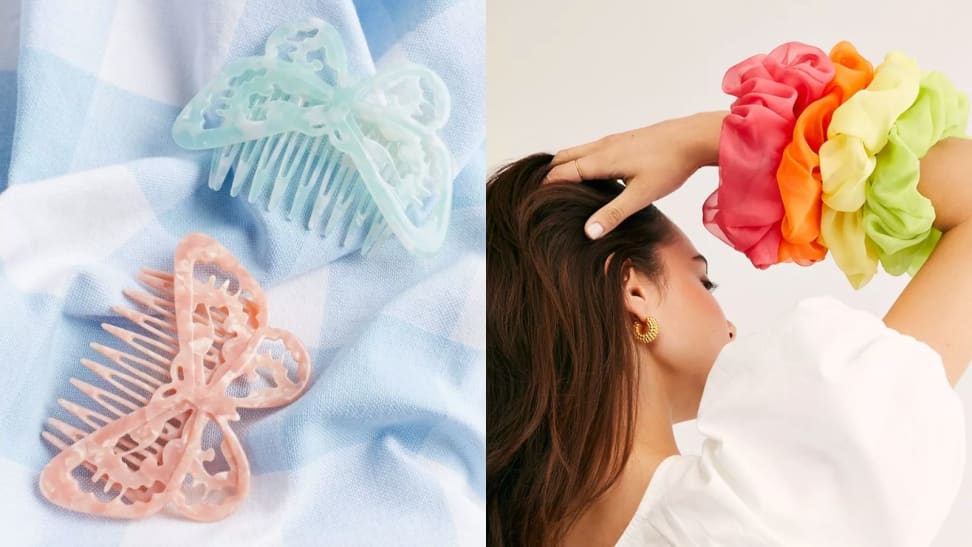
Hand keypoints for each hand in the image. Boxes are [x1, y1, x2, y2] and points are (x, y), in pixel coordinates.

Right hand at [544, 111, 725, 238]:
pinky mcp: (623, 140)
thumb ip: (612, 214)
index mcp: (600, 160)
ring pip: (577, 151)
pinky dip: (580, 161)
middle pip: (563, 158)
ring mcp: (612, 141)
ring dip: (564, 166)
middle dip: (549, 174)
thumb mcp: (641, 195)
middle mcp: (602, 147)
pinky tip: (593, 177)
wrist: (694, 137)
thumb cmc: (669, 165)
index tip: (533, 202)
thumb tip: (586, 232)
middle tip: (541, 194)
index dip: (544, 187)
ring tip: (561, 187)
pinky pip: (591, 149)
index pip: (560, 173)